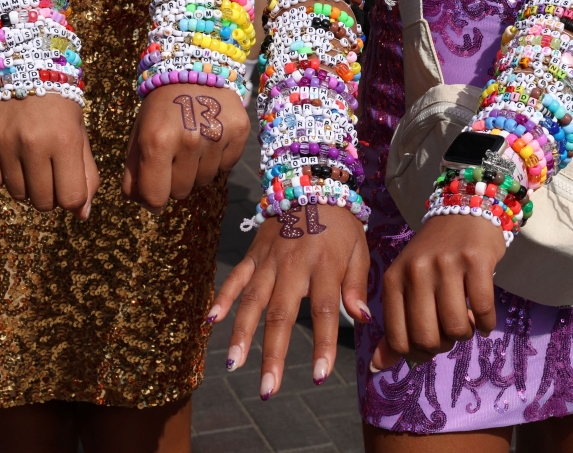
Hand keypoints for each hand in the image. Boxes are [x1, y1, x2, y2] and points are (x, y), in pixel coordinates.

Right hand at [0, 94, 99, 218]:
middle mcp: (34, 142)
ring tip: (31, 162)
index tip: (68, 185)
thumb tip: (81, 215)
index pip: (71, 198)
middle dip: (50, 196)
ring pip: (17, 195)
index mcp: (66, 140)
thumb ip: (86, 175)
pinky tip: (11, 155)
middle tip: (50, 173)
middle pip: (43, 202)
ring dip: (27, 186)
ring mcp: (5, 142)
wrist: (22, 68)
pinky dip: (3, 175)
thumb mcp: (80, 135)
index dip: (71, 199)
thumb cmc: (59, 107)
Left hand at [122, 85, 249, 207]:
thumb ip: (134, 172)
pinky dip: (217, 160)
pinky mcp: (239, 132)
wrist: (194, 70)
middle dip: (174, 181)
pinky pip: (226, 168)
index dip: (152, 200)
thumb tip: (146, 205)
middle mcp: (188, 140)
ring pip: (204, 181)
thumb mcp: (138, 134)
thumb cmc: (161, 108)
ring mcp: (217, 136)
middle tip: (173, 158)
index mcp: (157, 140)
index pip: (155, 196)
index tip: (153, 193)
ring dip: (196, 170)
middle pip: (181, 192)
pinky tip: (210, 138)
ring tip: (192, 144)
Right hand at [209, 205, 369, 398]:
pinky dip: (222, 298)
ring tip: (233, 365)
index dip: (322, 345)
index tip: (318, 376)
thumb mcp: (359, 250)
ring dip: (241, 334)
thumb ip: (356, 286)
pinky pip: (235, 277)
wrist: (312, 183)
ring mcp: (269, 259)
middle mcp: (294, 264)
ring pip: (252, 300)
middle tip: (268, 388)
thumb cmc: (341, 225)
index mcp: (325, 266)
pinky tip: (211, 322)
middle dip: (273, 353)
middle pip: (281, 313)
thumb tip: (362, 320)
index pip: (325, 311)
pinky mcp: (254, 253)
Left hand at [371, 214, 506, 371]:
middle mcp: (416, 270)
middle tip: (449, 333)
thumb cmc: (433, 255)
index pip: (399, 338)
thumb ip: (394, 325)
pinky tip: (483, 317)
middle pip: (427, 338)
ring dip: (466, 333)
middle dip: (442, 346)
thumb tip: (376, 367)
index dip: (416, 353)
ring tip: (467, 320)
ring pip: (457, 327)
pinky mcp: (476, 260)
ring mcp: (446, 264)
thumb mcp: (406, 284)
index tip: (429, 346)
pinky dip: (486, 323)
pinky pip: (483, 311)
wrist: (464, 211)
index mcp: (393, 279)